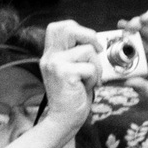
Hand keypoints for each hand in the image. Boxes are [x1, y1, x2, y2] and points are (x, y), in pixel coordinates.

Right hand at [36, 20, 105, 139]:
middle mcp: (49, 57)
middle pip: (68, 28)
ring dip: (96, 66)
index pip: (58, 27)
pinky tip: (87, 87)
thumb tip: (98, 43)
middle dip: (89, 36)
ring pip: (87, 50)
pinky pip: (90, 67)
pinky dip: (94, 78)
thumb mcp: (72, 71)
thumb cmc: (72, 96)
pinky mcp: (64, 74)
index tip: (88, 43)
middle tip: (96, 50)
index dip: (77, 29)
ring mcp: (55, 65)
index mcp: (50, 55)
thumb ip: (77, 55)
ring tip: (90, 79)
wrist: (63, 120)